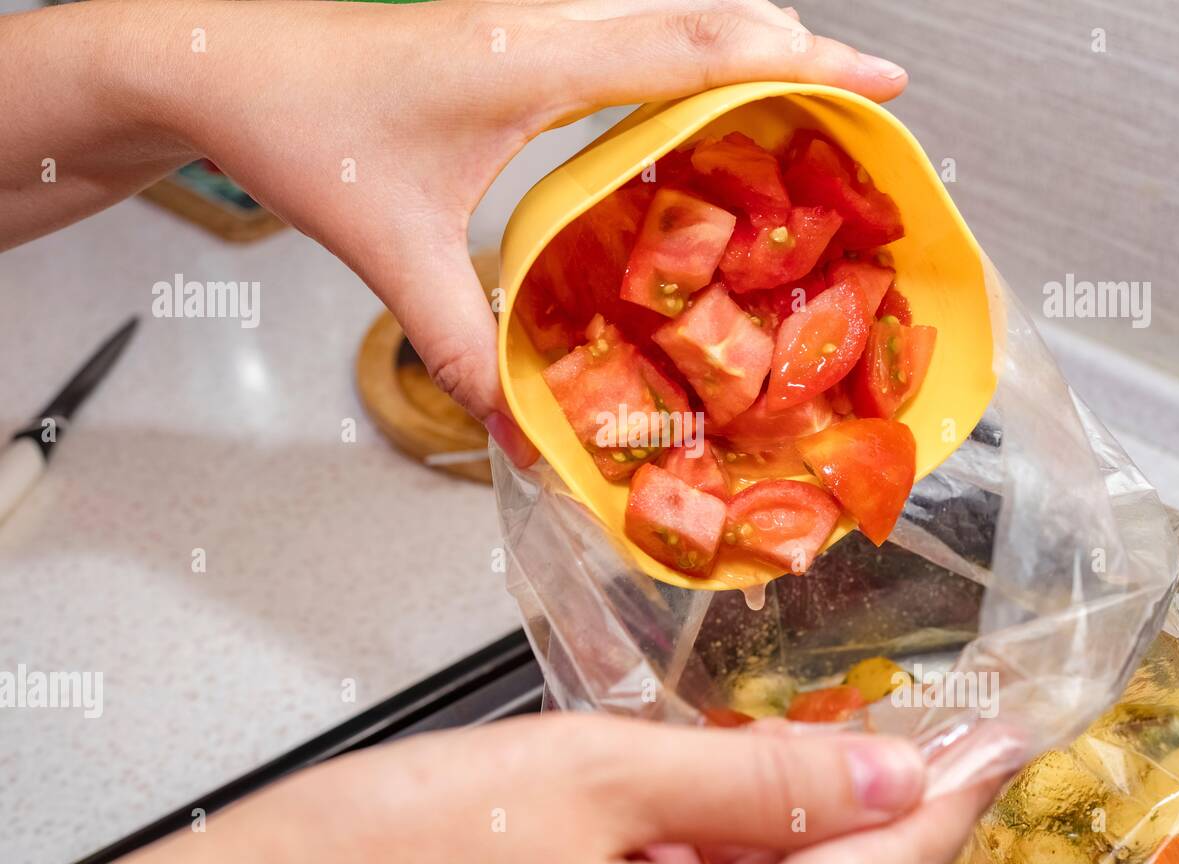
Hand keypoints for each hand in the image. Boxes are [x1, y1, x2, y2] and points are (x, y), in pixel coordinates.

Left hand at [1, 0, 906, 463]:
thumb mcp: (395, 251)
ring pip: (669, 14)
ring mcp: (528, 18)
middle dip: (793, 51)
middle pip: (708, 13)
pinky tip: (680, 111)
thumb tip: (521, 425)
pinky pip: (624, 33)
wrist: (213, 60)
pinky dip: (681, 59)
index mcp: (540, 60)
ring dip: (739, 47)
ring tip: (791, 104)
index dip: (804, 66)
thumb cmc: (300, 129)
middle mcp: (547, 21)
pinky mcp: (507, 34)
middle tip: (854, 106)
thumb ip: (466, 343)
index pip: (705, 48)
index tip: (882, 83)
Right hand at [119, 713, 1016, 863]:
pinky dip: (742, 835)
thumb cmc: (390, 855)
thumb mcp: (579, 784)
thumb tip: (881, 773)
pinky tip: (737, 789)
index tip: (1010, 736)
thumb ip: (741, 780)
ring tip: (853, 739)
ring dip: (820, 817)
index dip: (960, 794)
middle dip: (901, 804)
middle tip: (943, 725)